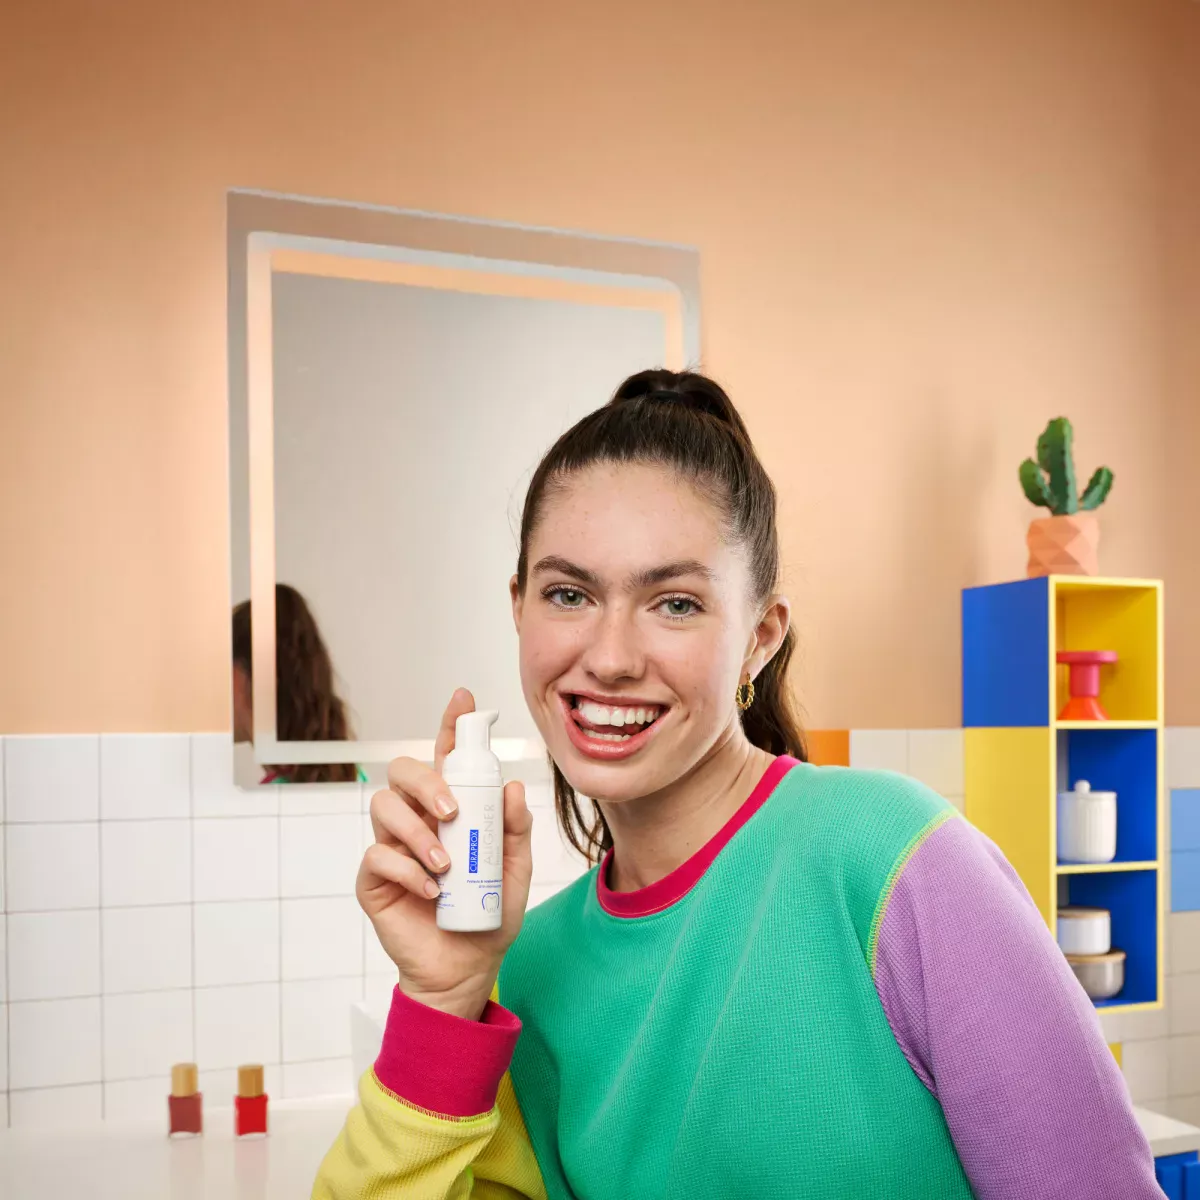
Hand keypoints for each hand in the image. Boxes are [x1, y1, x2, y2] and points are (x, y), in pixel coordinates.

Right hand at [358, 687, 533, 1020]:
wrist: (467, 967)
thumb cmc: (489, 913)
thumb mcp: (515, 869)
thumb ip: (514, 828)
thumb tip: (512, 788)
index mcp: (451, 807)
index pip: (446, 757)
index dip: (450, 725)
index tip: (463, 700)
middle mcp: (417, 818)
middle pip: (403, 771)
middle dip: (427, 783)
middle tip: (453, 811)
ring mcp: (391, 846)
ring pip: (385, 808)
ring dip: (418, 833)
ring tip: (447, 865)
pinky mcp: (373, 878)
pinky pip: (378, 857)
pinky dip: (408, 870)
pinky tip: (431, 890)